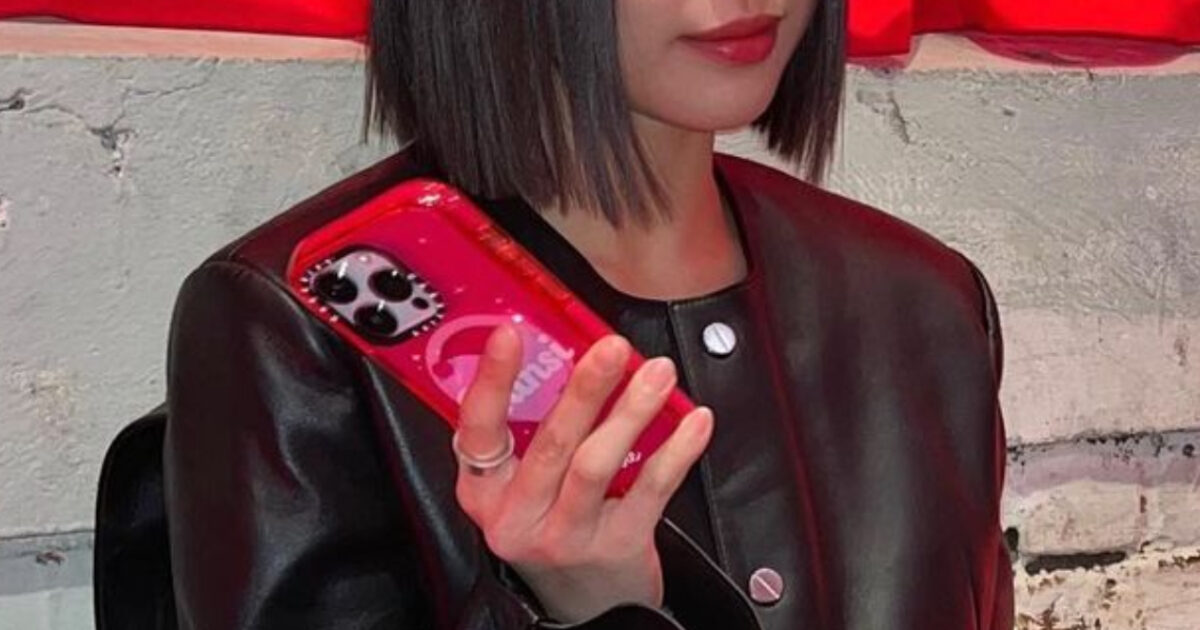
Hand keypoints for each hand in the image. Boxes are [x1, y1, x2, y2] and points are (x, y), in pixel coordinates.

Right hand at [452, 324, 714, 623]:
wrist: (587, 607)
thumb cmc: (552, 526)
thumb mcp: (520, 488)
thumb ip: (529, 431)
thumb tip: (567, 349)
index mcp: (484, 491)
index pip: (477, 429)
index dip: (492, 380)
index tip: (509, 334)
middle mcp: (517, 516)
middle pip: (551, 443)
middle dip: (584, 389)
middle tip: (612, 348)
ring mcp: (566, 536)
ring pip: (597, 464)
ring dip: (631, 411)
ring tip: (657, 373)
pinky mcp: (616, 548)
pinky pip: (650, 490)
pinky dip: (677, 450)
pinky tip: (694, 421)